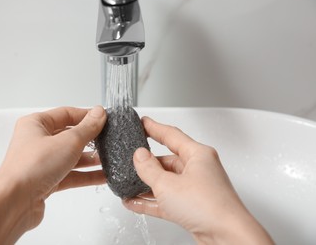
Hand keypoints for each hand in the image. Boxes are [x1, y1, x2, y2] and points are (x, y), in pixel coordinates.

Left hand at [0, 106, 106, 226]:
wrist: (15, 202)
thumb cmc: (32, 167)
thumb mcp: (68, 141)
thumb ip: (87, 127)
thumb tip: (99, 113)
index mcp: (36, 124)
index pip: (66, 114)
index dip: (87, 115)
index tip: (105, 119)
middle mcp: (37, 142)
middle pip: (70, 136)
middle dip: (91, 139)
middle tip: (109, 139)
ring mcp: (42, 162)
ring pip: (71, 157)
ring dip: (91, 159)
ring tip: (110, 159)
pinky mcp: (46, 181)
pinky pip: (71, 174)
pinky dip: (86, 175)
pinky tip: (103, 176)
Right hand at [123, 117, 272, 244]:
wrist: (227, 237)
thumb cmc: (209, 207)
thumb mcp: (168, 184)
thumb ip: (149, 169)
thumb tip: (139, 156)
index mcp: (198, 155)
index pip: (171, 135)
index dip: (154, 127)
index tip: (143, 122)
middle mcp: (198, 169)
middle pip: (167, 160)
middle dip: (147, 162)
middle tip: (131, 159)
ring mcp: (196, 188)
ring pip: (166, 181)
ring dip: (147, 184)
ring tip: (128, 183)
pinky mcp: (192, 206)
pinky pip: (167, 199)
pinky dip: (151, 200)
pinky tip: (136, 202)